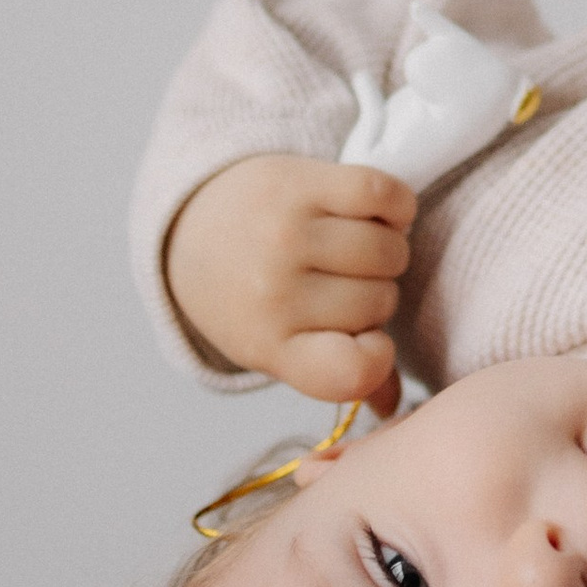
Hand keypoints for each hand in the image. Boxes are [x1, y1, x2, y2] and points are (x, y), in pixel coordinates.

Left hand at [161, 154, 415, 405]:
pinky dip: (395, 206)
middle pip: (381, 302)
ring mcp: (283, 233)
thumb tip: (392, 405)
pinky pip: (384, 195)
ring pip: (389, 250)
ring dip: (387, 247)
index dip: (378, 358)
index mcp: (269, 346)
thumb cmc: (250, 297)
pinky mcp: (298, 181)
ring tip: (358, 247)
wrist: (191, 227)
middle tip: (346, 281)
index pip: (351, 373)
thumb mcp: (279, 346)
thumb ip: (340, 374)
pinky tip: (371, 213)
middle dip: (376, 293)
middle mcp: (272, 292)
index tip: (368, 342)